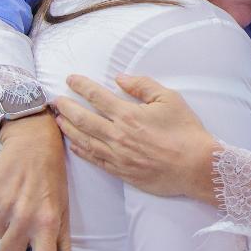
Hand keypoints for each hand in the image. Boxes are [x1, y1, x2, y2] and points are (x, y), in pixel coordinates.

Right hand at [0, 114, 71, 250]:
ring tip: (17, 202)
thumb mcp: (65, 207)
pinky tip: (6, 192)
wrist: (33, 140)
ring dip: (3, 224)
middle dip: (13, 245)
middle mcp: (27, 217)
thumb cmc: (52, 177)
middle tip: (23, 225)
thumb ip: (61, 240)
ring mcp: (6, 206)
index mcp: (50, 223)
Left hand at [53, 74, 218, 205]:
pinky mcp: (121, 171)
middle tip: (55, 100)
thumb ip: (143, 85)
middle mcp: (117, 135)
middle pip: (83, 118)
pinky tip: (74, 143)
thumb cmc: (185, 131)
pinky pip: (94, 159)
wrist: (195, 166)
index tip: (70, 79)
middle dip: (66, 107)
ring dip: (69, 128)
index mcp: (128, 114)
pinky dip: (81, 150)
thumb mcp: (169, 98)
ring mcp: (117, 155)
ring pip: (84, 139)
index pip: (97, 96)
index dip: (81, 86)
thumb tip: (120, 78)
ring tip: (58, 119)